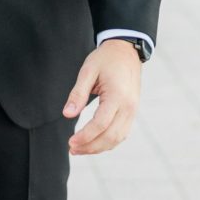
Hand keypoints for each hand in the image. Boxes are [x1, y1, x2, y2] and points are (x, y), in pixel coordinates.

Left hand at [62, 39, 141, 155]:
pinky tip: (94, 142)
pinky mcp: (132, 112)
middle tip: (72, 149)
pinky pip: (122, 133)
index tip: (70, 142)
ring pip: (118, 138)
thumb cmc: (105, 59)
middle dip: (91, 147)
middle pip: (111, 136)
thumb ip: (77, 93)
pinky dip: (108, 142)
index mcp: (117, 96)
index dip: (85, 137)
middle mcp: (129, 107)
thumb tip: (67, 114)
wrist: (126, 50)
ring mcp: (133, 111)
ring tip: (80, 149)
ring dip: (99, 147)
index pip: (100, 124)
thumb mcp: (87, 71)